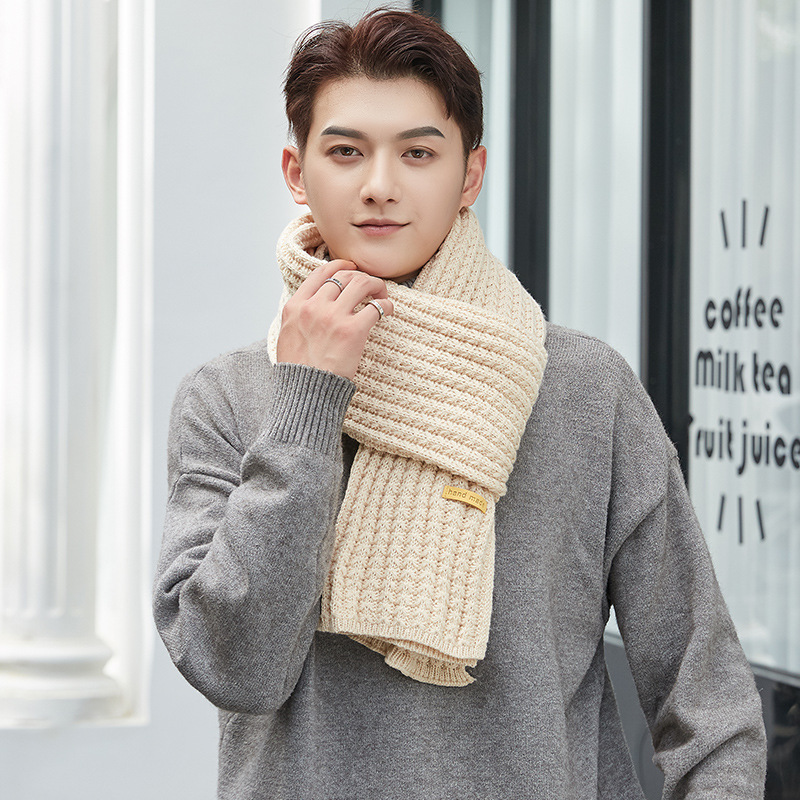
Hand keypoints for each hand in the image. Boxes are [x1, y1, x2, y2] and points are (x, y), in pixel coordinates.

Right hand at [276, 260, 393, 379]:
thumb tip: (311, 306)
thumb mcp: (287, 336)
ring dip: (376, 285)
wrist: (306, 393)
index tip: (351, 268)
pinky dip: (386, 305)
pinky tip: (388, 310)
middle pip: (344, 276)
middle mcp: (313, 307)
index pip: (320, 273)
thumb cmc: (299, 371)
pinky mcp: (353, 331)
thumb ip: (298, 317)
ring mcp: (333, 317)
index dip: (340, 266)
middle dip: (361, 276)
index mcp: (295, 306)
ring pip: (361, 284)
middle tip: (371, 286)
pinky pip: (376, 307)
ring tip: (381, 295)